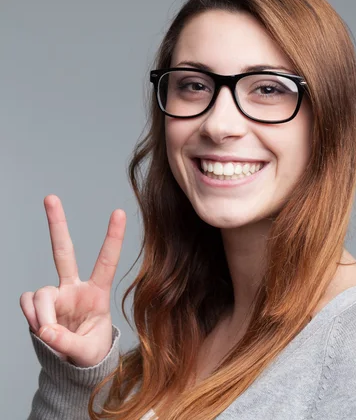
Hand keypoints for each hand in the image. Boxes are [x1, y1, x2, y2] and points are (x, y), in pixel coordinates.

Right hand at [20, 194, 125, 366]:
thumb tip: (46, 330)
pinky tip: (41, 328)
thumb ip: (67, 343)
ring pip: (41, 293)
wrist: (74, 367)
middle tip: (50, 197)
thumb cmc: (90, 354)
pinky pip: (27, 303)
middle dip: (57, 224)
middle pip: (63, 251)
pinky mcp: (39, 305)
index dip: (113, 237)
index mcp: (97, 293)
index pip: (107, 261)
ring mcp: (55, 294)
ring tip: (49, 332)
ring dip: (42, 314)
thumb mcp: (88, 352)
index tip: (119, 212)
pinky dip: (31, 317)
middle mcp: (75, 287)